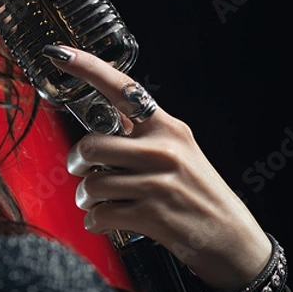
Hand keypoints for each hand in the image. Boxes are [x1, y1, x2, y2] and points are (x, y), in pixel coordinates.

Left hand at [46, 45, 271, 291]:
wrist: (233, 240)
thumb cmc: (199, 194)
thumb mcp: (179, 152)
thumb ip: (142, 134)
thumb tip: (104, 118)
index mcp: (167, 128)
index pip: (122, 87)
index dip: (87, 68)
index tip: (59, 52)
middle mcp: (163, 150)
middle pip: (91, 145)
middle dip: (76, 163)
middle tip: (81, 170)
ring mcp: (159, 183)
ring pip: (91, 183)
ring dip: (86, 198)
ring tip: (97, 202)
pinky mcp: (154, 215)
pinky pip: (100, 214)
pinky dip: (95, 222)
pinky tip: (106, 221)